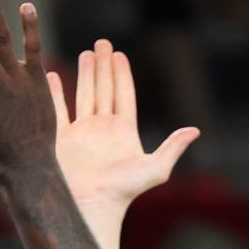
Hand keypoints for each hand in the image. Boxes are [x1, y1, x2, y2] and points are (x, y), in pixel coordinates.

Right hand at [50, 39, 197, 213]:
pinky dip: (55, 93)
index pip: (124, 95)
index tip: (119, 54)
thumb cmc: (124, 191)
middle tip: (102, 42)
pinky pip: (58, 110)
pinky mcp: (61, 139)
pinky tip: (52, 75)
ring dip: (85, 73)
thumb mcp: (156, 168)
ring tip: (87, 53)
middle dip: (103, 66)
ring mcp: (81, 133)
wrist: (92, 205)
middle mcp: (102, 129)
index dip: (122, 74)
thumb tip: (196, 130)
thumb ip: (173, 147)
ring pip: (83, 95)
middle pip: (104, 89)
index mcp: (124, 132)